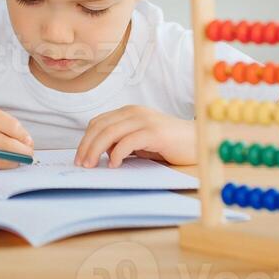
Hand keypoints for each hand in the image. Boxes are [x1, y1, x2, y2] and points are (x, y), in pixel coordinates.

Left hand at [74, 105, 194, 167]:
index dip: (85, 139)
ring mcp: (144, 121)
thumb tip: (100, 152)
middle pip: (100, 127)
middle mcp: (134, 112)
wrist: (198, 141)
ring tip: (91, 166)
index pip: (98, 122)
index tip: (79, 157)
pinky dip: (117, 154)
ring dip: (96, 151)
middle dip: (86, 146)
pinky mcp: (154, 133)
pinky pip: (128, 142)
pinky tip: (113, 165)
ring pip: (110, 133)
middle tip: (81, 164)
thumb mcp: (141, 141)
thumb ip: (122, 141)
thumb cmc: (170, 144)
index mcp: (129, 112)